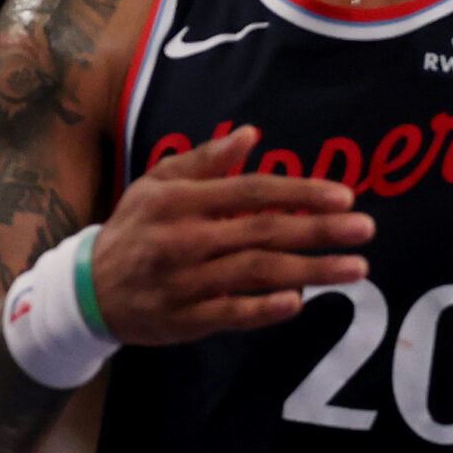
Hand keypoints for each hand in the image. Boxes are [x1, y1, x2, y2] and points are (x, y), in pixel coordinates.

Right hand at [90, 127, 372, 343]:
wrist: (87, 289)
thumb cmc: (136, 228)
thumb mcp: (157, 184)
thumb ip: (204, 160)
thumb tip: (251, 134)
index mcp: (179, 200)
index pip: (250, 191)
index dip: (299, 192)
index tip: (344, 196)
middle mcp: (184, 238)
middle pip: (262, 231)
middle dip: (319, 230)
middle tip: (365, 229)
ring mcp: (185, 281)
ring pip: (255, 273)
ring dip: (310, 270)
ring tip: (355, 268)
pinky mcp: (185, 317)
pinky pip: (230, 313)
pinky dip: (264, 309)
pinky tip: (299, 302)